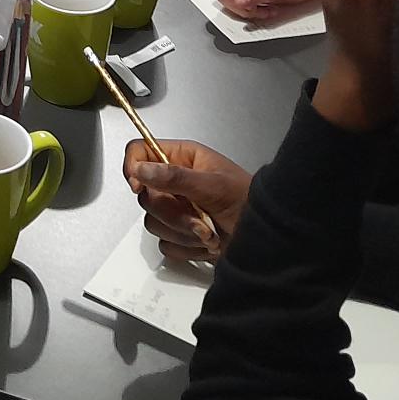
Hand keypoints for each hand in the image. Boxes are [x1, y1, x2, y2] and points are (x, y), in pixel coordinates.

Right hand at [122, 139, 251, 263]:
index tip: (137, 185)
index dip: (133, 167)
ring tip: (209, 231)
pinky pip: (165, 244)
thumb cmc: (248, 202)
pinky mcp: (179, 234)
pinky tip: (207, 242)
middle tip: (197, 215)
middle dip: (172, 211)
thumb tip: (141, 169)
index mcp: (182, 158)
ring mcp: (176, 209)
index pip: (140, 152)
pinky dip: (187, 247)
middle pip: (145, 194)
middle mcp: (175, 182)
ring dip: (183, 231)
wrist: (265, 238)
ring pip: (154, 221)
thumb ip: (175, 177)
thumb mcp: (213, 185)